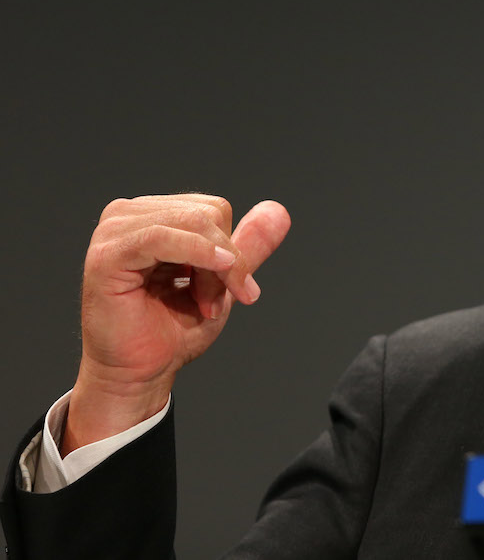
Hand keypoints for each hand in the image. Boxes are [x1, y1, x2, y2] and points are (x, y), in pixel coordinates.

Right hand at [63, 194, 290, 453]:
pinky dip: (196, 256)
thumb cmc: (172, 329)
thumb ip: (248, 245)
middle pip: (207, 214)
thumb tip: (278, 210)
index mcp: (153, 216)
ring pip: (192, 225)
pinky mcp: (106, 255)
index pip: (213, 209)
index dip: (232, 250)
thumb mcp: (223, 282)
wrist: (139, 373)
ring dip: (210, 272)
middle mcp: (129, 215)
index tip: (232, 290)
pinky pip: (160, 237)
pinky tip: (207, 285)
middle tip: (211, 304)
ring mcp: (114, 231)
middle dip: (223, 262)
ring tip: (201, 305)